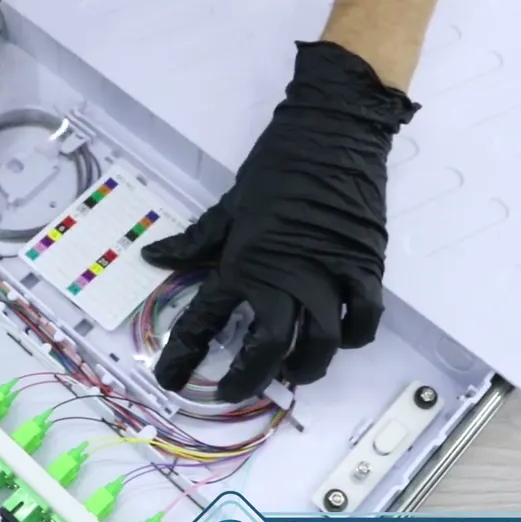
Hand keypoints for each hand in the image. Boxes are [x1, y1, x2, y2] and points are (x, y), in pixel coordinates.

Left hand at [142, 42, 419, 402]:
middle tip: (233, 391)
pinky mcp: (365, 265)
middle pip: (268, 347)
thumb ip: (196, 240)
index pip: (206, 319)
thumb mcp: (230, 203)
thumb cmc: (279, 165)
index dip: (184, 354)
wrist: (334, 130)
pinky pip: (364, 317)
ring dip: (304, 367)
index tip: (172, 379)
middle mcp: (287, 275)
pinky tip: (339, 340)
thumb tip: (155, 258)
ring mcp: (330, 273)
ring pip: (320, 342)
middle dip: (247, 377)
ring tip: (289, 375)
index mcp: (245, 260)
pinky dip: (354, 336)